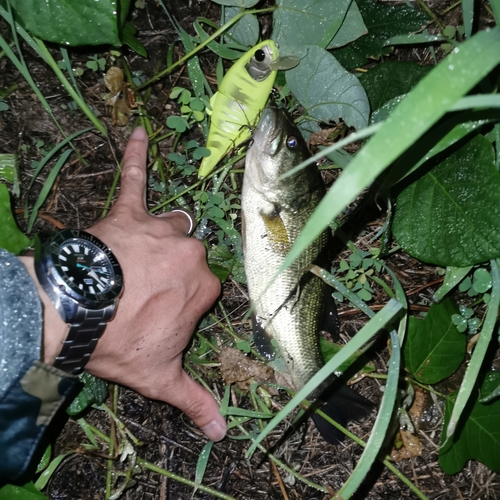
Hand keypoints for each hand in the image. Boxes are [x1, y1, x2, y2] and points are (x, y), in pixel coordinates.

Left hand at [63, 127, 224, 440]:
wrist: (77, 314)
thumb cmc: (122, 342)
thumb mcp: (160, 376)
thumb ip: (194, 401)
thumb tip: (222, 433)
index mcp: (204, 287)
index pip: (205, 290)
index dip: (182, 305)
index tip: (161, 316)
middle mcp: (191, 252)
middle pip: (190, 258)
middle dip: (173, 274)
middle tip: (143, 294)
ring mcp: (162, 229)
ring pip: (172, 227)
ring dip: (160, 239)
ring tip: (137, 257)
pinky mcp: (129, 212)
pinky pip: (135, 179)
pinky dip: (136, 156)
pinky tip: (139, 132)